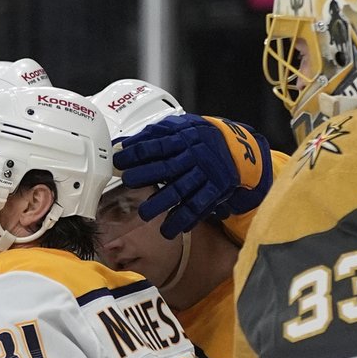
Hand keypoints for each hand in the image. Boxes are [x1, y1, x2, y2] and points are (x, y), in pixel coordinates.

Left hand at [113, 114, 274, 236]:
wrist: (236, 149)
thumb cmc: (200, 139)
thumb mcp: (178, 128)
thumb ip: (151, 136)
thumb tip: (122, 144)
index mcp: (182, 138)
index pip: (156, 146)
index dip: (137, 153)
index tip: (120, 160)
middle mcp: (194, 156)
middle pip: (167, 167)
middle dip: (146, 175)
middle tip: (129, 182)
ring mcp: (206, 174)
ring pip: (181, 190)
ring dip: (162, 203)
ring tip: (145, 214)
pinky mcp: (216, 190)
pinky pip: (199, 206)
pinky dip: (185, 219)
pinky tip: (171, 229)